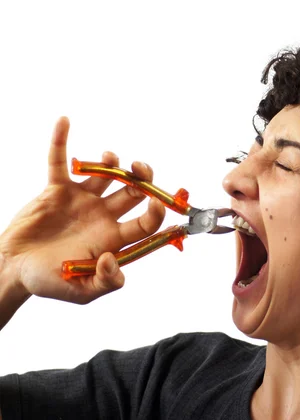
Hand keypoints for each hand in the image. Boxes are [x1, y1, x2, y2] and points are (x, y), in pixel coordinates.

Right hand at [0, 117, 165, 303]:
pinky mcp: (57, 190)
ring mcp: (82, 201)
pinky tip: (65, 121)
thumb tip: (112, 259)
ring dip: (110, 162)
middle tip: (140, 169)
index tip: (157, 203)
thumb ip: (105, 281)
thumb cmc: (50, 282)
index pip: (145, 223)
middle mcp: (104, 217)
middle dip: (142, 178)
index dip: (156, 213)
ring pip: (104, 174)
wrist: (15, 269)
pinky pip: (59, 161)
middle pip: (133, 192)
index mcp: (115, 239)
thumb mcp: (82, 291)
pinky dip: (60, 142)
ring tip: (110, 158)